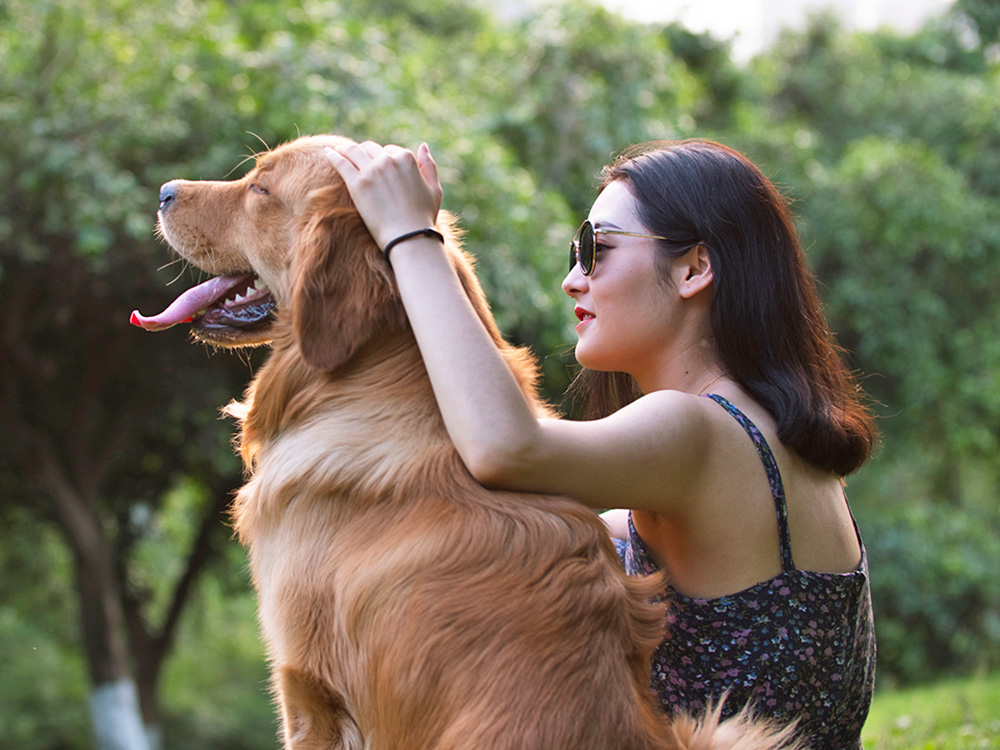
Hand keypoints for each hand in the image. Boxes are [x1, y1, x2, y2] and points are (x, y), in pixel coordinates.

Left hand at [325, 140, 443, 250]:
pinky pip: (341, 162)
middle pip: (371, 149)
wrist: (408, 237)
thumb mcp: (435, 189)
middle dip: (365, 153)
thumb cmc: (423, 218)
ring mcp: (372, 170)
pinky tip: (327, 152)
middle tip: (356, 159)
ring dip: (346, 149)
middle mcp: (388, 160)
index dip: (383, 158)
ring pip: (354, 151)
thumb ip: (429, 166)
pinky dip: (333, 155)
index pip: (390, 150)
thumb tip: (423, 145)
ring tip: (339, 151)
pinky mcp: (357, 182)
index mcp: (407, 158)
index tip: (377, 165)